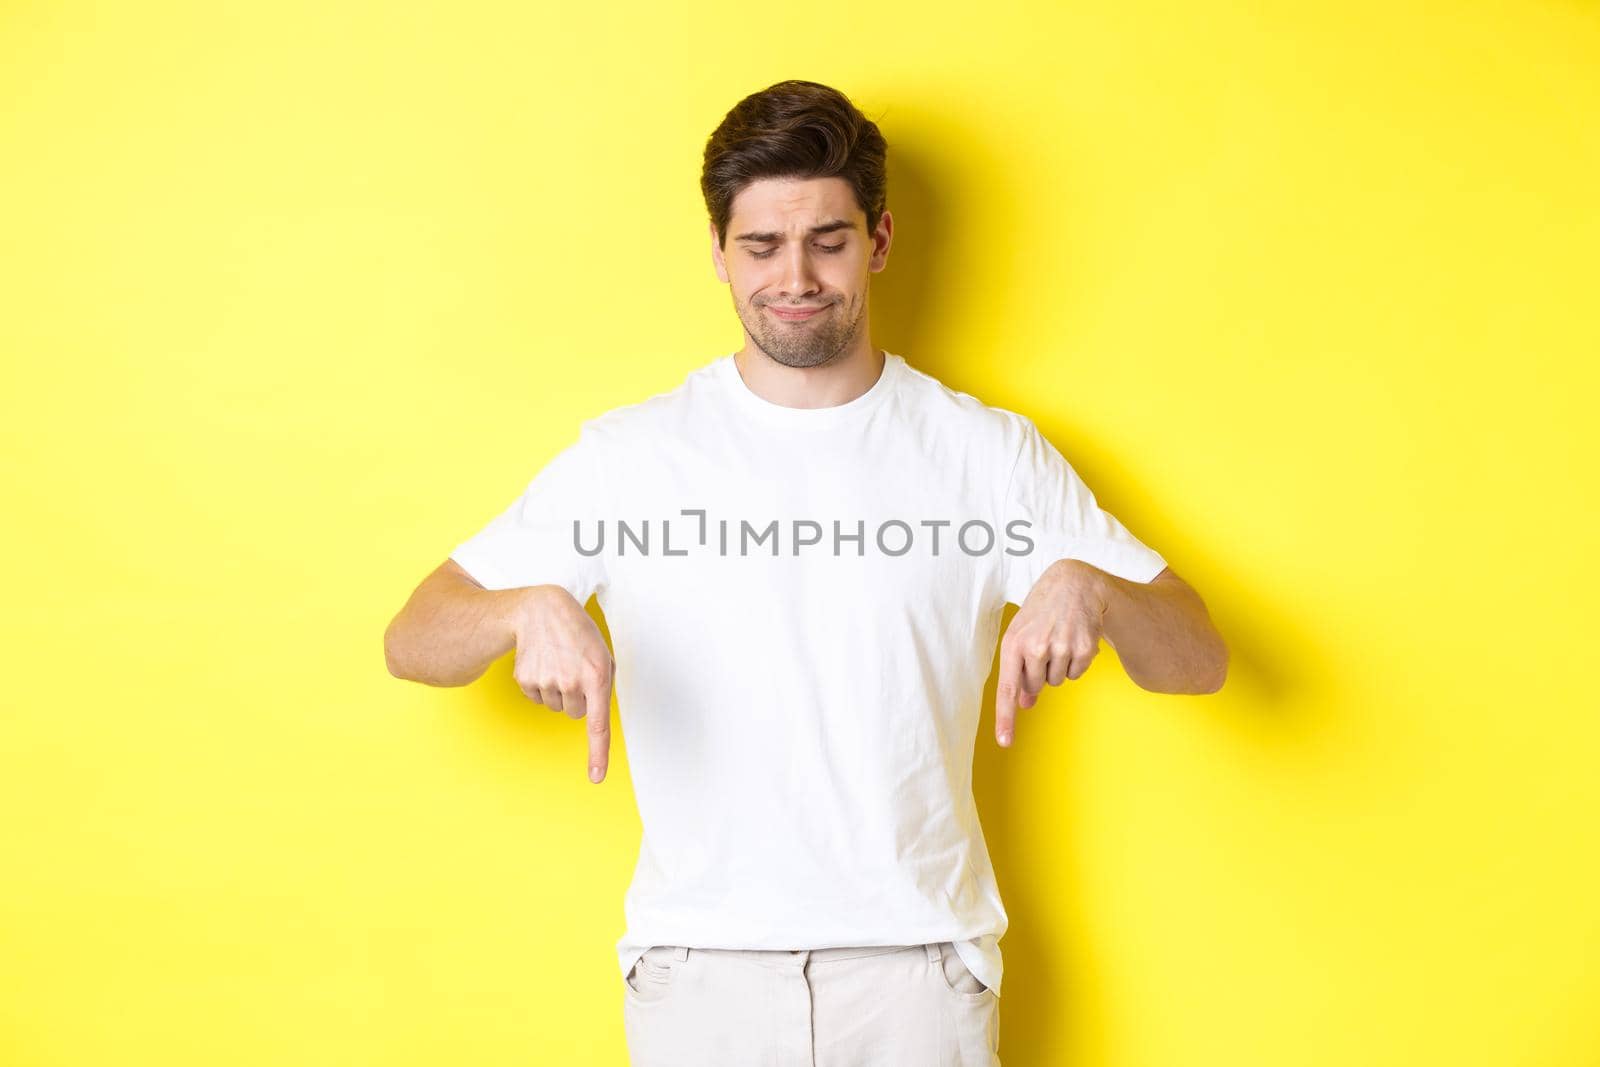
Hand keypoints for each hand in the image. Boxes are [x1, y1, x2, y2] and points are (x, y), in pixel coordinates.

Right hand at [510, 585, 615, 782]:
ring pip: (557, 708)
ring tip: (558, 662)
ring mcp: (546, 681)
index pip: (598, 724)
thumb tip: (594, 719)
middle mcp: (571, 682)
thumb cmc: (579, 635)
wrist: (542, 610)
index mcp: (597, 675)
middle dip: (578, 697)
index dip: (598, 753)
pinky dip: (542, 686)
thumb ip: (603, 687)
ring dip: (560, 691)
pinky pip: (538, 699)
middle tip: (574, 669)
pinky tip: (543, 663)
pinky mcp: (525, 680)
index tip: (596, 778)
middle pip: (576, 714)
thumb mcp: (603, 655)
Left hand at [994, 559, 1106, 746]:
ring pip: (1058, 681)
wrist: (1073, 584)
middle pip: (1036, 687)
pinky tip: (1074, 640)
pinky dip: (1076, 663)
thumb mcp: (1022, 636)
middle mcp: (1036, 647)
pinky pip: (1077, 674)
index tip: (1005, 742)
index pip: (1008, 688)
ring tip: (1059, 639)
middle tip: (1044, 645)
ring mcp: (1061, 648)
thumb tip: (1024, 703)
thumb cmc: (1041, 612)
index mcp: (1013, 643)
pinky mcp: (1084, 649)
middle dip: (1039, 673)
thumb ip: (1019, 670)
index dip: (1006, 717)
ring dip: (1058, 666)